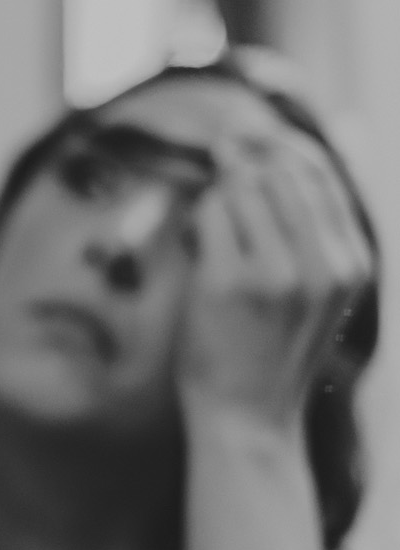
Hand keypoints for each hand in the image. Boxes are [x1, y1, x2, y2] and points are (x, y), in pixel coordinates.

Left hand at [176, 126, 372, 432]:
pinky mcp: (229, 282)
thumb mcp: (314, 290)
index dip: (281, 146)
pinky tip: (198, 245)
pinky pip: (209, 214)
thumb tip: (285, 152)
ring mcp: (277, 272)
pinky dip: (198, 219)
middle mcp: (323, 263)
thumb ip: (310, 230)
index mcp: (351, 262)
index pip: (321, 175)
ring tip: (215, 230)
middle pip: (280, 172)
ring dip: (218, 194)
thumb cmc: (270, 348)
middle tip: (221, 145)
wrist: (247, 415)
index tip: (249, 134)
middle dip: (245, 154)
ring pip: (241, 188)